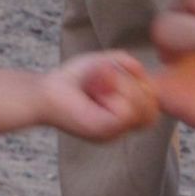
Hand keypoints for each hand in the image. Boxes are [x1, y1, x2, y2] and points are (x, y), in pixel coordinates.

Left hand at [38, 51, 156, 140]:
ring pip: (142, 111)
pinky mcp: (102, 129)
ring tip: (100, 80)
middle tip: (108, 75)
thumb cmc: (68, 80)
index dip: (144, 86)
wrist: (42, 91)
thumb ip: (124, 63)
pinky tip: (96, 89)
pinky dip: (115, 92)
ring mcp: (112, 132)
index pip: (152, 107)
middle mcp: (119, 128)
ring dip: (124, 86)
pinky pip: (126, 112)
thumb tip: (141, 69)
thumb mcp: (101, 64)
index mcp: (121, 116)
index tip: (118, 72)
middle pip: (152, 111)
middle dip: (136, 85)